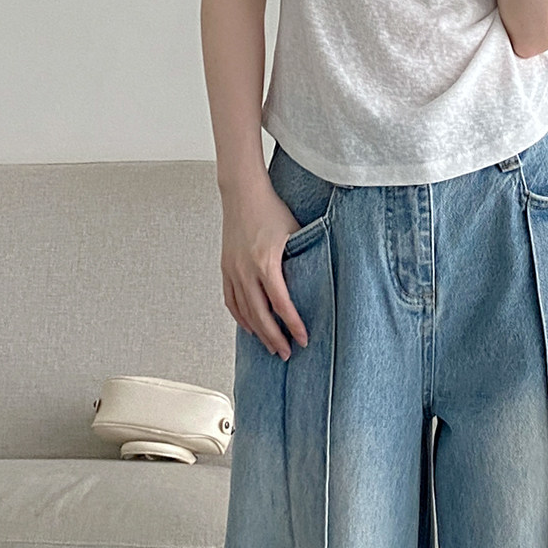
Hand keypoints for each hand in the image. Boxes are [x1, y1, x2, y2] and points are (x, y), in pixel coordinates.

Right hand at [219, 179, 309, 358]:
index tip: (303, 339)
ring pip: (244, 311)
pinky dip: (240, 317)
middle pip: (260, 315)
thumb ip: (305, 255)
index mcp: (266, 262)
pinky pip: (231, 300)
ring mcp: (232, 270)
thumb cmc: (271, 209)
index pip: (281, 304)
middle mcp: (246, 270)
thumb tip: (322, 277)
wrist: (242, 194)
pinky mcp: (226, 268)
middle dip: (274, 338)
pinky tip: (250, 328)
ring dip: (258, 332)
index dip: (293, 325)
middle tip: (286, 354)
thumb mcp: (296, 231)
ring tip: (271, 346)